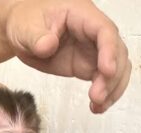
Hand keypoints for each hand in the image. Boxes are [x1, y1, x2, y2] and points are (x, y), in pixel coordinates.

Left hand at [4, 0, 130, 112]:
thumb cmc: (27, 21)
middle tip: (97, 96)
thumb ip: (36, 37)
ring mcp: (93, 50)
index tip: (107, 71)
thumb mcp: (26, 27)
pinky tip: (97, 108)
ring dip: (113, 88)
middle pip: (117, 51)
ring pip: (117, 67)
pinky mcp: (88, 66)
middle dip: (112, 76)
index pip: (104, 31)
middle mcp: (94, 33)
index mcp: (82, 16)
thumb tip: (48, 46)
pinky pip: (105, 79)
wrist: (23, 32)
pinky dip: (105, 94)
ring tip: (98, 106)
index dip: (110, 50)